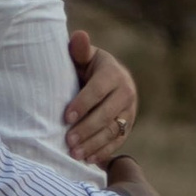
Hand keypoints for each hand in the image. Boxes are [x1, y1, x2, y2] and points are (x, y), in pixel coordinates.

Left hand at [64, 31, 138, 164]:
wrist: (108, 80)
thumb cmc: (87, 68)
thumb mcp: (84, 57)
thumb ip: (79, 50)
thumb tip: (79, 36)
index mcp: (113, 73)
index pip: (98, 90)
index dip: (83, 104)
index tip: (65, 117)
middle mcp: (126, 92)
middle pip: (107, 114)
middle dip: (87, 129)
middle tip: (68, 140)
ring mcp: (130, 110)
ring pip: (113, 130)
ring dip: (94, 144)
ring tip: (74, 154)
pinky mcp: (128, 125)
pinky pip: (118, 141)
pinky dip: (103, 152)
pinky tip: (87, 159)